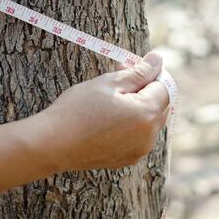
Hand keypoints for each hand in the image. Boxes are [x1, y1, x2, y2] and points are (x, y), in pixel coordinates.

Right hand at [42, 52, 169, 170]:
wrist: (53, 144)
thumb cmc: (77, 110)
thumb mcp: (108, 83)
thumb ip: (138, 72)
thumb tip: (158, 59)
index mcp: (147, 114)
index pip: (165, 87)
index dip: (152, 72)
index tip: (133, 65)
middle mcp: (150, 136)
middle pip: (161, 105)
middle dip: (146, 87)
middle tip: (121, 73)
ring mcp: (139, 150)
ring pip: (150, 121)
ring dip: (138, 105)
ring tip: (111, 95)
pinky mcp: (128, 159)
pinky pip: (139, 136)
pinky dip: (131, 123)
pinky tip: (108, 116)